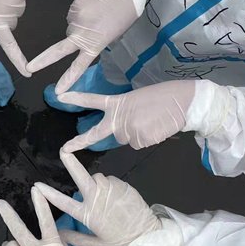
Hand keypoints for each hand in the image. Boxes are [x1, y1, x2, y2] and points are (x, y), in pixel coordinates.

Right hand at [27, 0, 136, 94]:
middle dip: (43, 60)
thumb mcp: (113, 34)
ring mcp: (77, 18)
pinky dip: (79, 13)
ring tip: (95, 16)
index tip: (58, 91)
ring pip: (70, 27)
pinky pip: (72, 14)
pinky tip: (91, 7)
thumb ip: (95, 41)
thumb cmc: (124, 13)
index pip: (79, 66)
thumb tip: (79, 40)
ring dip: (77, 25)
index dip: (68, 79)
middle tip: (30, 68)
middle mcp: (83, 33)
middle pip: (59, 50)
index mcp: (96, 44)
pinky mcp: (75, 5)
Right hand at [36, 151, 160, 245]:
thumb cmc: (121, 244)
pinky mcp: (123, 185)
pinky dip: (109, 186)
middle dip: (71, 162)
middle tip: (63, 151)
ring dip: (95, 183)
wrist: (149, 237)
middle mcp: (98, 198)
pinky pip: (110, 180)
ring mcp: (111, 189)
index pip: (64, 202)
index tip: (38, 186)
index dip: (49, 194)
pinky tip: (115, 199)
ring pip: (97, 177)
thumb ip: (76, 238)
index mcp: (89, 214)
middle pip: (80, 176)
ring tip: (103, 199)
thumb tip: (59, 233)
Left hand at [60, 80, 196, 151]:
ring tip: (152, 121)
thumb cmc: (163, 98)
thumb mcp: (137, 101)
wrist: (184, 101)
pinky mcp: (141, 139)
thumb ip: (125, 114)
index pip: (93, 100)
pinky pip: (140, 144)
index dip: (77, 98)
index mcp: (118, 102)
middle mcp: (120, 117)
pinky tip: (157, 128)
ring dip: (137, 134)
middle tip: (65, 149)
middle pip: (107, 134)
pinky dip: (148, 139)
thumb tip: (124, 131)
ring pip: (127, 140)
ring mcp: (129, 129)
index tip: (61, 96)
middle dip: (83, 141)